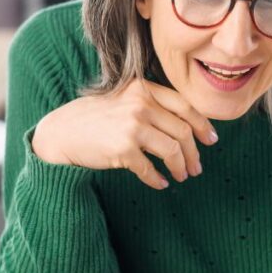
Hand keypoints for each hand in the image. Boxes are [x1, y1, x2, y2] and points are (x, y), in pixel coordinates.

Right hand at [31, 79, 218, 189]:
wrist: (61, 132)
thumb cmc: (93, 118)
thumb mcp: (123, 99)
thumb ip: (150, 104)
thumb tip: (186, 124)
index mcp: (143, 88)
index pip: (185, 105)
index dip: (202, 124)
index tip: (210, 140)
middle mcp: (140, 104)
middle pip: (183, 130)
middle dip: (194, 152)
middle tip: (197, 167)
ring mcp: (131, 127)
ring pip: (172, 150)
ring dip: (181, 166)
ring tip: (182, 176)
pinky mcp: (123, 150)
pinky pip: (150, 169)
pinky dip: (158, 179)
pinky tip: (160, 184)